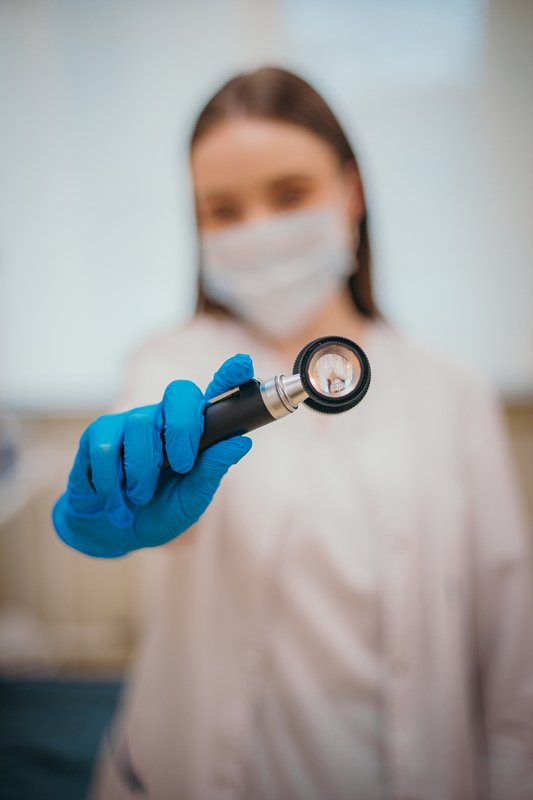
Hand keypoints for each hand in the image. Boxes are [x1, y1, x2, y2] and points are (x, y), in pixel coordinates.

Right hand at [52, 354, 252, 556]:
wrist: (112, 533)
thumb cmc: (158, 512)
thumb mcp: (191, 501)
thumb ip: (211, 472)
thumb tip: (241, 442)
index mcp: (194, 432)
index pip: (214, 394)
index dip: (229, 375)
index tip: (242, 362)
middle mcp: (163, 418)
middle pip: (178, 393)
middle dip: (182, 428)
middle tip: (180, 465)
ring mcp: (130, 422)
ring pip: (140, 424)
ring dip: (142, 471)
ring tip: (140, 496)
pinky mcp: (98, 434)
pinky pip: (106, 448)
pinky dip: (112, 484)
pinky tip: (116, 502)